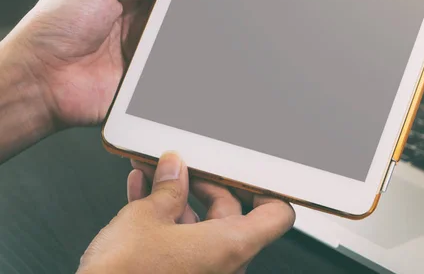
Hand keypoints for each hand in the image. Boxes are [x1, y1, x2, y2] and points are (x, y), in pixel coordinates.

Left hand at [8, 0, 182, 129]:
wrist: (39, 80)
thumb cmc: (53, 28)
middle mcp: (136, 19)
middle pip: (177, 6)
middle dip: (194, 0)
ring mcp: (143, 48)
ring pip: (179, 36)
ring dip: (189, 31)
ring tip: (207, 23)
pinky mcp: (147, 77)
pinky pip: (173, 66)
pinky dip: (186, 61)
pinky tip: (197, 52)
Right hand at [78, 153, 294, 273]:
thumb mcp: (146, 217)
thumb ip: (167, 187)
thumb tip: (173, 168)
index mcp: (231, 246)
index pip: (277, 215)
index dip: (267, 189)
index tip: (251, 173)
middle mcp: (225, 266)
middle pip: (231, 213)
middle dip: (202, 184)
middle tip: (181, 166)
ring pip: (200, 227)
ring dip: (176, 198)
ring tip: (152, 175)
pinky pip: (182, 244)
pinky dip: (165, 220)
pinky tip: (141, 196)